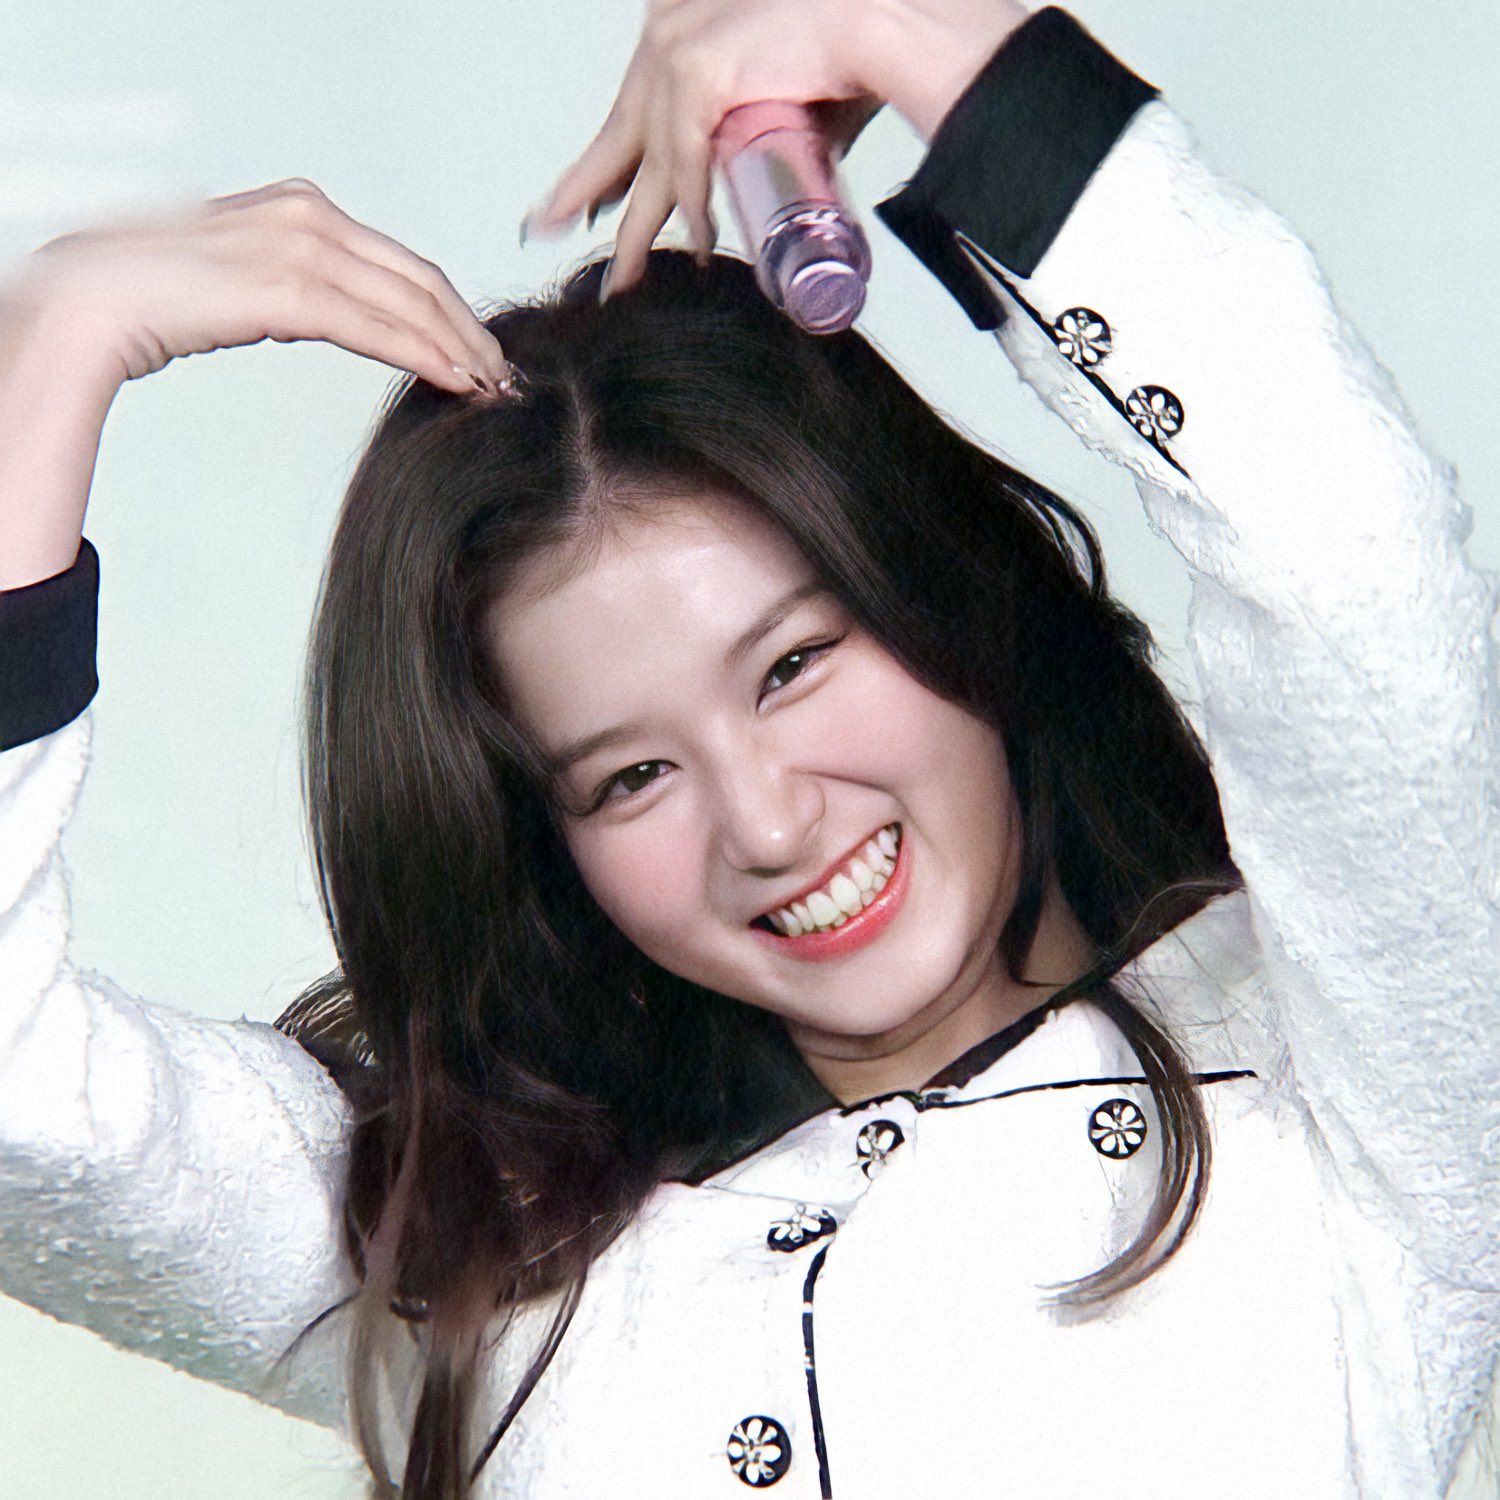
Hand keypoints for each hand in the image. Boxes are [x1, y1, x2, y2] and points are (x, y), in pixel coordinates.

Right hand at [13, 178, 511, 396]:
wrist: (97, 297)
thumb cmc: (164, 294)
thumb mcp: (248, 275)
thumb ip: (295, 283)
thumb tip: (327, 311)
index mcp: (304, 208)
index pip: (401, 263)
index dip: (449, 310)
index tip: (479, 350)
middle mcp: (311, 216)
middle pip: (420, 280)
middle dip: (469, 331)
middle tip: (502, 375)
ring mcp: (301, 247)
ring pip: (409, 305)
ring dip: (458, 350)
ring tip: (490, 387)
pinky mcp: (289, 289)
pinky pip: (377, 330)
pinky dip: (426, 358)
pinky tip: (456, 382)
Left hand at [522, 0, 1033, 299]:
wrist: (880, 23)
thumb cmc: (846, 53)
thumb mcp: (780, 99)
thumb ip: (760, 135)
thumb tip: (771, 184)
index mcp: (679, 35)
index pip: (632, 112)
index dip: (609, 162)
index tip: (587, 201)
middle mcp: (666, 37)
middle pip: (617, 136)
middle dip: (581, 192)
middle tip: (546, 229)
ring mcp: (674, 53)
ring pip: (649, 165)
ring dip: (639, 232)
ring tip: (624, 281)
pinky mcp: (697, 73)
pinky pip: (684, 165)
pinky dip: (693, 211)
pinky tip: (698, 246)